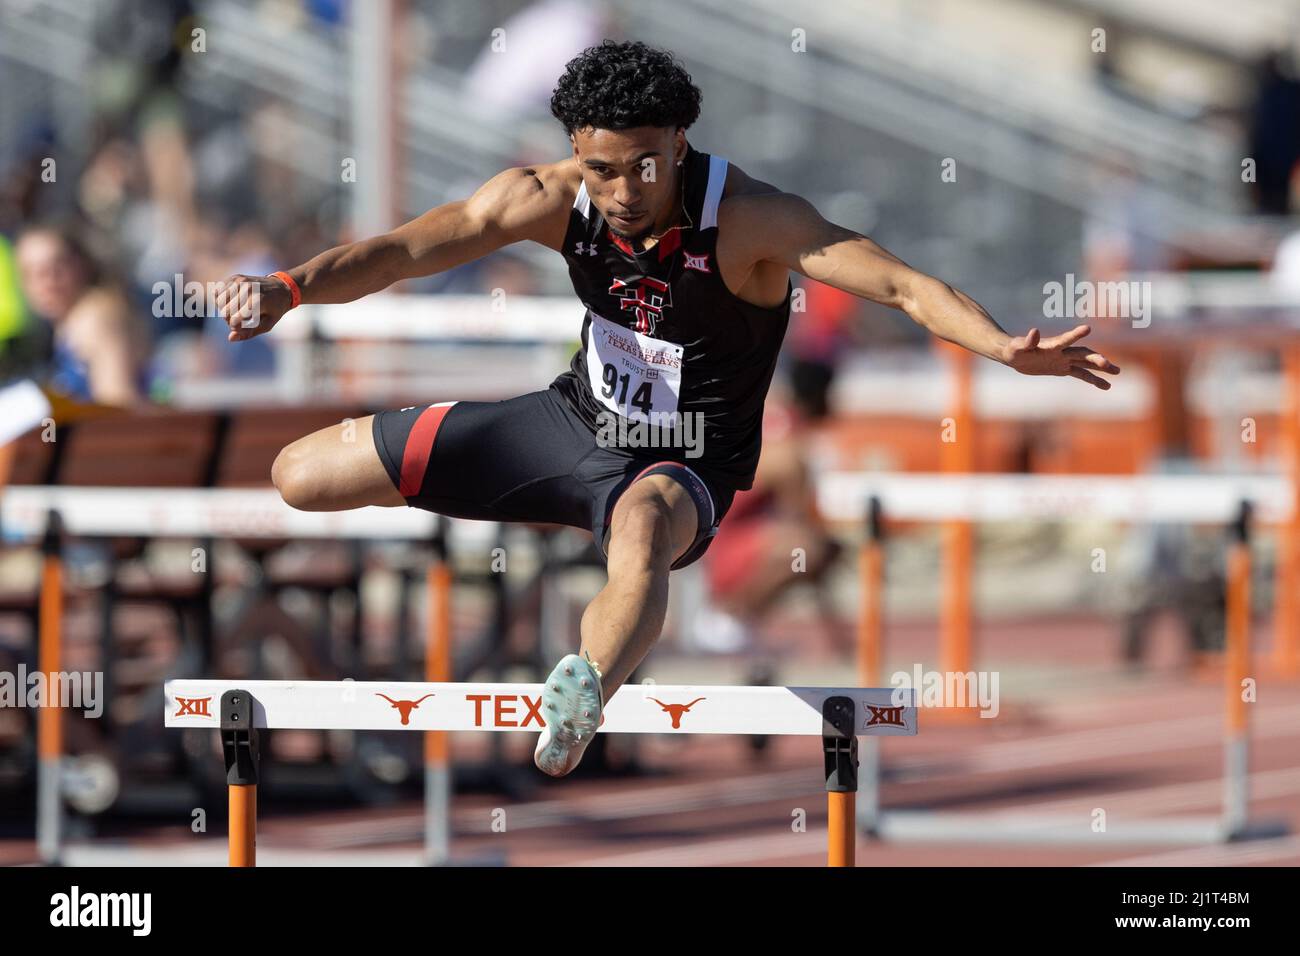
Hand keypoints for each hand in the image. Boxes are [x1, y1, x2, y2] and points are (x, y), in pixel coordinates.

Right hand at [215, 273, 293, 340]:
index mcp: (257, 301)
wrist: (281, 288)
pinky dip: (222, 299)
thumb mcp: (267, 324)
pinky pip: (217, 292)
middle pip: (224, 312)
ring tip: (237, 310)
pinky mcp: (235, 277)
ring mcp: (240, 281)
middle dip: (230, 319)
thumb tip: (230, 338)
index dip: (236, 327)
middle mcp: (247, 288)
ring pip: (218, 302)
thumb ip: (249, 333)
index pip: (234, 320)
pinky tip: (233, 301)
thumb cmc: (274, 309)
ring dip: (224, 309)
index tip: (244, 326)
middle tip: (242, 319)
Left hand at [1002, 324, 1120, 389]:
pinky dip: (1093, 380)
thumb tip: (1034, 331)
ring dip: (1101, 367)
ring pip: (1086, 364)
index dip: (1075, 335)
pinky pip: (1081, 374)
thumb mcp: (1018, 348)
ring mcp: (1064, 360)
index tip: (1087, 328)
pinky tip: (1106, 386)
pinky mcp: (1063, 369)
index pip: (1065, 340)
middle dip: (1094, 358)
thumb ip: (1028, 341)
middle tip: (1107, 364)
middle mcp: (1061, 351)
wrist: (1015, 355)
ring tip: (1117, 371)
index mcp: (1051, 345)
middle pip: (1081, 354)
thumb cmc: (1015, 349)